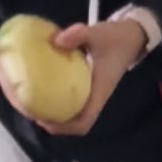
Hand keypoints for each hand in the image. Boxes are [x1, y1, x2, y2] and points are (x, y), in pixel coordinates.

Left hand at [30, 16, 150, 137]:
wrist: (131, 37)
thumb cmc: (116, 38)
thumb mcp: (98, 33)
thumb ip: (78, 34)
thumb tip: (55, 40)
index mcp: (99, 92)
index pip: (84, 122)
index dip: (65, 128)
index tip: (45, 121)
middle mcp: (95, 97)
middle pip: (74, 123)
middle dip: (53, 122)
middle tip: (31, 111)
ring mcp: (92, 92)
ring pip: (72, 112)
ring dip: (53, 112)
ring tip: (32, 103)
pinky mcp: (88, 85)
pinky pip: (71, 98)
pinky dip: (56, 97)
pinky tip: (41, 85)